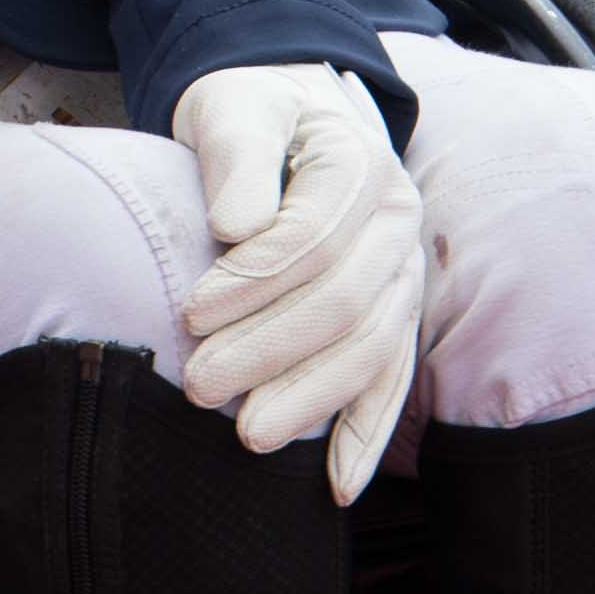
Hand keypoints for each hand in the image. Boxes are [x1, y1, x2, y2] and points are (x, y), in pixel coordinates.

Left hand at [169, 62, 423, 502]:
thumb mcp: (234, 108)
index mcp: (362, 164)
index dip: (253, 280)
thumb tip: (235, 228)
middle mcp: (398, 223)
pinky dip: (368, 436)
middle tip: (197, 383)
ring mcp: (402, 275)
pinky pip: (392, 381)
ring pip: (370, 350)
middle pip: (342, 302)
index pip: (314, 237)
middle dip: (268, 349)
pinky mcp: (393, 316)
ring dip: (310, 399)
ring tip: (246, 435)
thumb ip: (237, 156)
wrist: (289, 114)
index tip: (191, 311)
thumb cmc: (252, 112)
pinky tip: (338, 485)